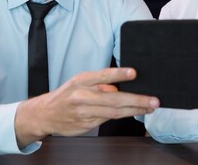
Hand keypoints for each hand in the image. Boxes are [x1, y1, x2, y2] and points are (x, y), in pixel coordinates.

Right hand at [15, 68, 158, 146]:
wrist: (44, 114)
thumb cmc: (66, 95)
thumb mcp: (79, 82)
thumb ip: (100, 84)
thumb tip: (120, 88)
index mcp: (81, 81)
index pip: (103, 76)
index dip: (119, 74)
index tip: (134, 73)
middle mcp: (83, 96)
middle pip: (114, 99)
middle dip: (136, 100)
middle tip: (153, 100)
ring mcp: (84, 113)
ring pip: (114, 112)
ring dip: (134, 110)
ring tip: (149, 107)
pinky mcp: (86, 125)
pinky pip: (107, 120)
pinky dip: (122, 116)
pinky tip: (133, 113)